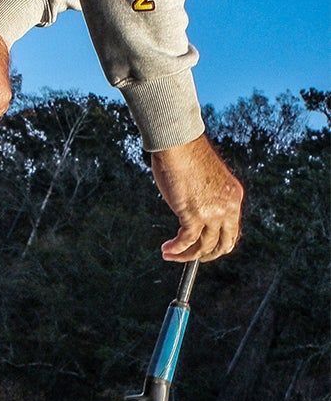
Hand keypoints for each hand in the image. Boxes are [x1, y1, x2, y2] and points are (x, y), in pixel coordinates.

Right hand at [151, 134, 243, 261]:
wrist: (179, 143)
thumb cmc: (188, 155)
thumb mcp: (207, 181)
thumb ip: (207, 199)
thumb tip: (194, 215)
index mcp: (233, 196)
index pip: (232, 231)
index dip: (217, 244)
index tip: (203, 247)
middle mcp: (227, 207)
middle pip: (222, 244)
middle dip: (206, 255)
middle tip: (192, 257)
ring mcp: (212, 213)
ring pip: (203, 247)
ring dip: (185, 255)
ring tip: (170, 254)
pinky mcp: (194, 215)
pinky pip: (186, 241)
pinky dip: (176, 250)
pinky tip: (167, 250)